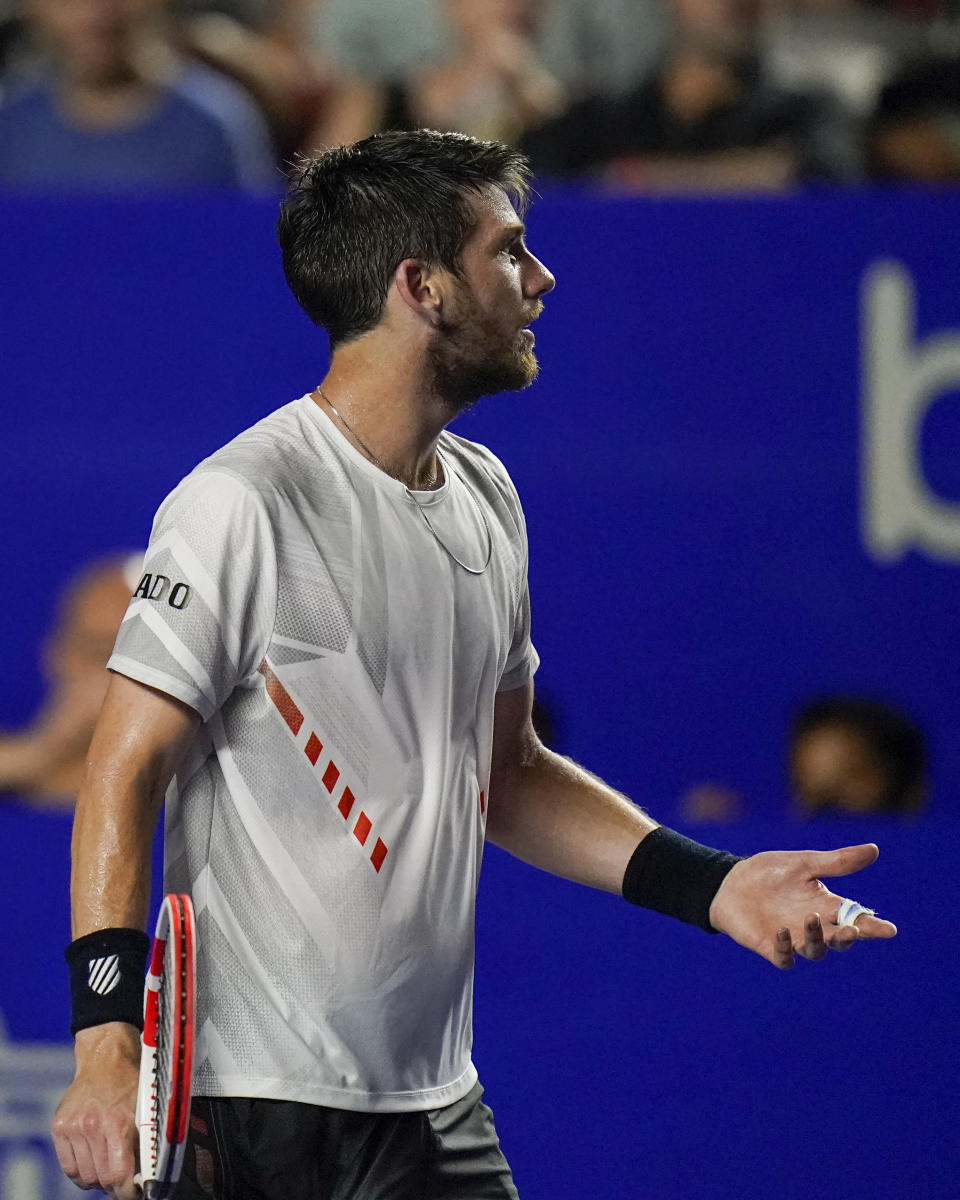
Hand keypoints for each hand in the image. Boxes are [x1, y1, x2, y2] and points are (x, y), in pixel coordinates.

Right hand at [51, 1023, 140, 1197]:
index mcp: (118, 1123)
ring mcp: (73, 1127)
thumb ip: (143, 1143)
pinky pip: (69, 1166)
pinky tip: (93, 1165)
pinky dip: (81, 1173)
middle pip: (101, 1179)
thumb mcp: (146, 1110)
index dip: (127, 1192)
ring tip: (109, 1171)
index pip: (118, 1176)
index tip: (135, 1193)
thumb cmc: (131, 1082)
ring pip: (84, 1177)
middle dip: (114, 1187)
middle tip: (124, 1183)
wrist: (105, 1058)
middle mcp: (92, 1126)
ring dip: (97, 1180)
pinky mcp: (59, 1127)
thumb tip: (145, 1176)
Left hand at [708, 843, 896, 968]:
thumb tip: (874, 849)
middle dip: (848, 938)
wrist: (729, 882)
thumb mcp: (804, 863)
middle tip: (851, 930)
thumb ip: (837, 861)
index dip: (872, 926)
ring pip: (815, 950)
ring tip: (811, 919)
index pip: (855, 918)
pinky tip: (783, 932)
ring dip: (817, 939)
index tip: (889, 929)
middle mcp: (813, 925)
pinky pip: (784, 957)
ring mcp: (793, 937)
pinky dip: (787, 949)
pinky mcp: (770, 946)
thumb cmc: (769, 872)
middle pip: (839, 940)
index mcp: (825, 905)